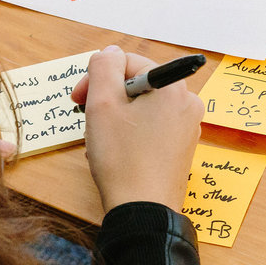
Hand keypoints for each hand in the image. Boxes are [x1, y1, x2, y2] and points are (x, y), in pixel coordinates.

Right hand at [70, 45, 202, 214]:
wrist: (143, 212)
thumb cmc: (122, 158)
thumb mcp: (102, 105)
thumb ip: (104, 67)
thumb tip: (110, 52)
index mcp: (173, 87)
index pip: (128, 63)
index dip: (97, 77)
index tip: (78, 100)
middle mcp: (188, 104)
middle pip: (138, 85)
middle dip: (108, 98)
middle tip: (88, 119)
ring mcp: (188, 128)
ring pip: (142, 108)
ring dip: (117, 118)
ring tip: (102, 141)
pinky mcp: (182, 149)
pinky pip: (152, 129)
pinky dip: (131, 134)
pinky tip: (117, 153)